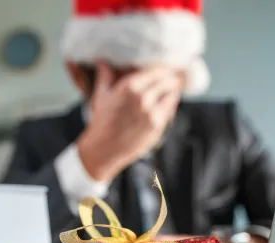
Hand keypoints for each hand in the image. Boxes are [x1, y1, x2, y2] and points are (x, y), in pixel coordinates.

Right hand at [77, 62, 182, 181]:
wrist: (104, 149)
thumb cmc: (102, 122)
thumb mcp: (101, 95)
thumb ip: (105, 75)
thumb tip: (102, 60)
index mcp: (130, 87)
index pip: (157, 70)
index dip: (163, 69)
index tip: (165, 68)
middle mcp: (143, 98)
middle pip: (168, 81)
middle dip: (170, 78)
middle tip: (172, 77)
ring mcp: (153, 114)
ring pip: (172, 95)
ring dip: (172, 90)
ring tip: (171, 88)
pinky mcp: (158, 126)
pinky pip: (171, 110)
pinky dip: (170, 104)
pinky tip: (166, 103)